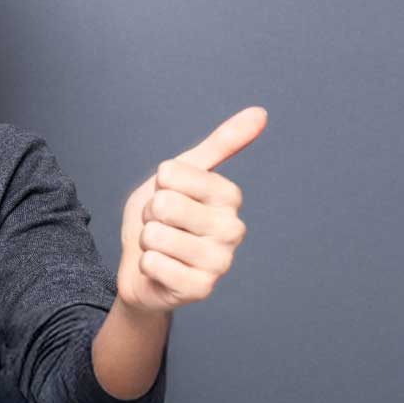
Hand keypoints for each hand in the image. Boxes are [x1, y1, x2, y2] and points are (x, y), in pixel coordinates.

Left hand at [116, 106, 266, 313]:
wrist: (142, 269)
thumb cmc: (163, 220)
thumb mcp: (182, 175)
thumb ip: (220, 144)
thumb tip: (261, 113)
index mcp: (230, 196)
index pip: (171, 174)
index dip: (159, 185)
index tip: (169, 197)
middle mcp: (233, 228)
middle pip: (164, 204)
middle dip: (151, 215)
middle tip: (163, 226)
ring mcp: (220, 262)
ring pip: (156, 235)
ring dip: (147, 241)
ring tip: (162, 248)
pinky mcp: (201, 289)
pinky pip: (153, 263)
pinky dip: (145, 265)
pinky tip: (160, 270)